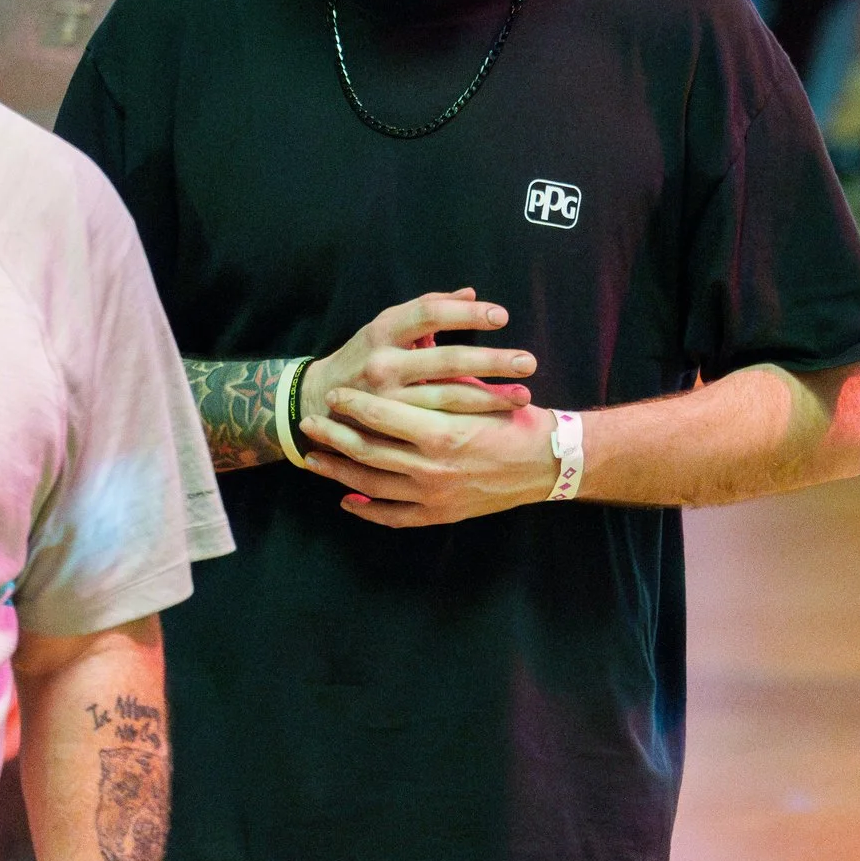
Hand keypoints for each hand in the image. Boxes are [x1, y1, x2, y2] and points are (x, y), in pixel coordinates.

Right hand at [299, 289, 533, 432]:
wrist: (316, 403)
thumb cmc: (364, 358)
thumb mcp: (387, 327)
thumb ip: (428, 309)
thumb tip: (471, 293)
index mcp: (384, 330)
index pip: (430, 314)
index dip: (466, 314)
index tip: (501, 316)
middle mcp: (384, 362)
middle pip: (446, 360)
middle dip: (491, 361)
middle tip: (528, 362)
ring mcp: (386, 400)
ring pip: (446, 399)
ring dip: (489, 398)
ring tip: (522, 396)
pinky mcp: (390, 430)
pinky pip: (434, 426)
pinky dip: (466, 423)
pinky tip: (495, 423)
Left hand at [300, 384, 560, 527]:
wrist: (549, 463)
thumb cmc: (517, 420)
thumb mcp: (479, 390)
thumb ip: (440, 374)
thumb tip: (413, 343)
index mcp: (441, 432)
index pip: (382, 416)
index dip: (352, 405)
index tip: (332, 395)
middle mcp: (433, 467)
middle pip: (368, 452)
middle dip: (334, 438)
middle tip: (310, 426)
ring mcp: (434, 495)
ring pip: (373, 485)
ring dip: (340, 472)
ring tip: (315, 460)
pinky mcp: (441, 514)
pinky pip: (394, 517)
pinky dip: (367, 510)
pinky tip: (348, 499)